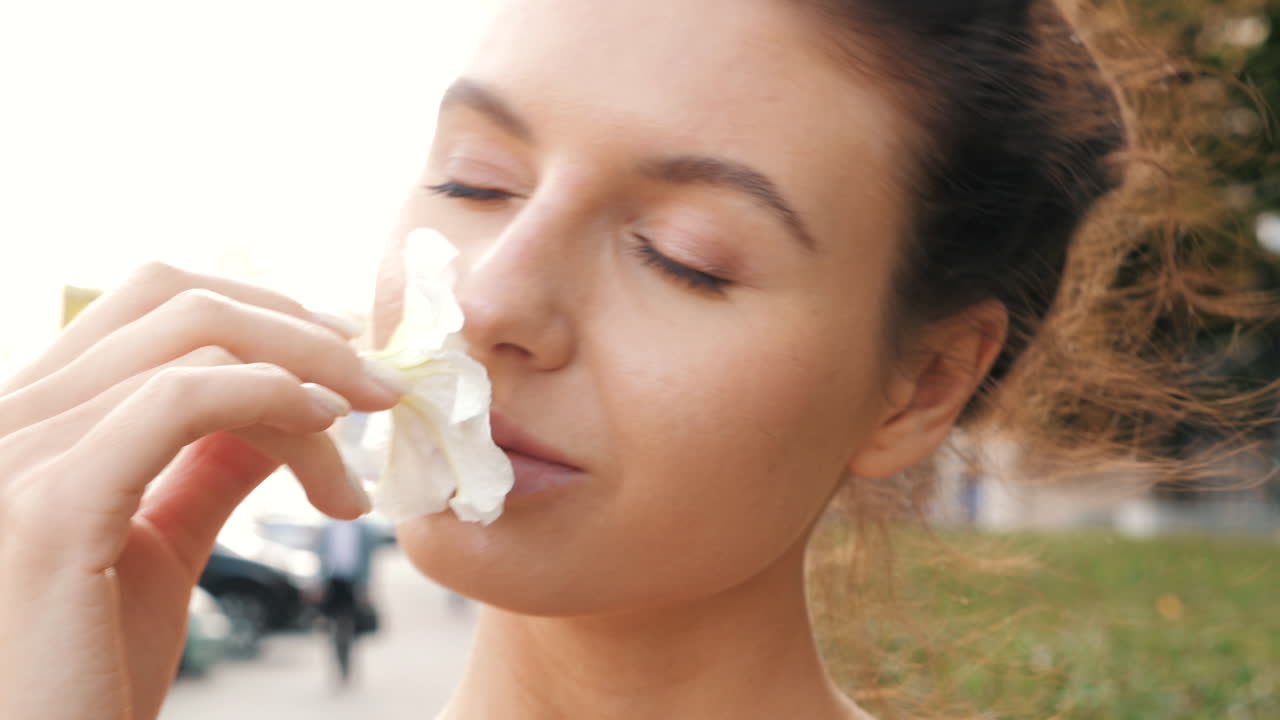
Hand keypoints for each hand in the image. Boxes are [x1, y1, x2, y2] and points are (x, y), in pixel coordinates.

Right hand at [0, 263, 401, 719]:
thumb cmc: (87, 670)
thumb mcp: (158, 545)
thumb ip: (206, 465)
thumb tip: (284, 403)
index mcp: (31, 418)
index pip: (149, 303)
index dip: (261, 310)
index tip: (344, 357)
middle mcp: (7, 417)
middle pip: (178, 302)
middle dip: (301, 331)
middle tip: (379, 386)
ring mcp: (15, 454)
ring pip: (200, 348)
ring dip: (310, 379)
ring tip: (367, 433)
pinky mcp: (49, 508)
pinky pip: (178, 402)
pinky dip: (270, 397)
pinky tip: (325, 431)